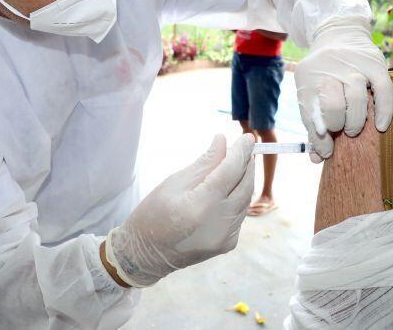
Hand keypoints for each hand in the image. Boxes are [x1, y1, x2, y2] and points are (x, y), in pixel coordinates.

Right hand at [104, 134, 254, 286]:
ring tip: (238, 164)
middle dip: (247, 164)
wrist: (145, 256)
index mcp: (201, 205)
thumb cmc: (153, 213)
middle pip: (245, 185)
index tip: (247, 137)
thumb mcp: (174, 183)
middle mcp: (219, 223)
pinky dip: (238, 198)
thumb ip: (205, 163)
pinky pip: (239, 214)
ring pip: (245, 200)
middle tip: (246, 147)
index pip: (231, 171)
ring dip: (244, 180)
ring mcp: (226, 237)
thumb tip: (223, 141)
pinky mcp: (227, 244)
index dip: (241, 152)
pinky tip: (230, 188)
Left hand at [295, 18, 392, 161]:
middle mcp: (329, 70)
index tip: (327, 152)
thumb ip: (314, 125)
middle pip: (333, 105)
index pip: (311, 113)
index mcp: (308, 78)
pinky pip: (384, 90)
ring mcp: (353, 65)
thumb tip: (317, 158)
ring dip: (355, 120)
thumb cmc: (324, 74)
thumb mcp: (311, 93)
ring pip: (356, 98)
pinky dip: (384, 111)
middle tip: (340, 130)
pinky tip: (381, 126)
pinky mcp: (375, 64)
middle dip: (336, 124)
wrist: (339, 34)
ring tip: (353, 129)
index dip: (319, 138)